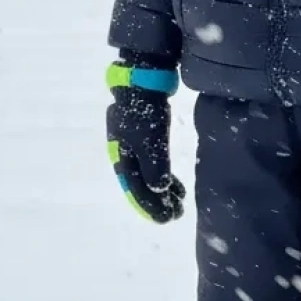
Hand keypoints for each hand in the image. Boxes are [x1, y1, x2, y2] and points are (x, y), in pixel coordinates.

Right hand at [105, 61, 185, 223]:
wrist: (141, 81)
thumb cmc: (143, 110)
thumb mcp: (150, 139)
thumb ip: (154, 166)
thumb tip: (158, 189)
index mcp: (121, 157)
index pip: (134, 189)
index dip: (149, 206)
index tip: (165, 219)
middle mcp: (124, 155)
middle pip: (140, 185)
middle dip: (157, 202)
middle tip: (176, 215)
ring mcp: (133, 145)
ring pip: (147, 175)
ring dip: (162, 191)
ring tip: (179, 202)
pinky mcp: (144, 137)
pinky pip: (153, 164)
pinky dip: (164, 176)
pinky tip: (176, 185)